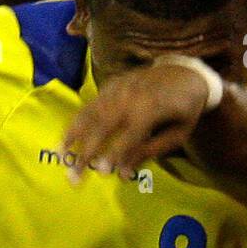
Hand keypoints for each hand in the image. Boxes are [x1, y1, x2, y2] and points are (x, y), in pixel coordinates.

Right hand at [62, 63, 211, 180]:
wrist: (185, 72)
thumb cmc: (186, 108)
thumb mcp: (179, 133)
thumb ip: (152, 150)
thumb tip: (124, 173)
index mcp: (152, 108)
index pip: (129, 135)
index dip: (115, 154)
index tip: (101, 172)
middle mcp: (131, 96)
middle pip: (103, 126)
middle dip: (86, 152)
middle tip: (73, 176)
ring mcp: (119, 87)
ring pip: (90, 113)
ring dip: (73, 135)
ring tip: (60, 155)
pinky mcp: (112, 84)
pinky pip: (91, 103)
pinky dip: (77, 120)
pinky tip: (67, 137)